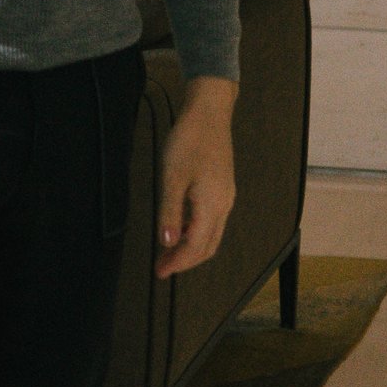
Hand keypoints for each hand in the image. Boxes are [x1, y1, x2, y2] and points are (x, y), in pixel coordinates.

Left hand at [156, 76, 236, 277]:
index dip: (178, 263)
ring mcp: (225, 197)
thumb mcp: (172, 177)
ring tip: (167, 251)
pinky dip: (195, 231)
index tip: (160, 272)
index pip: (196, 246)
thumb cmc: (189, 141)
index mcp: (213, 205)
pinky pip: (211, 220)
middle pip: (208, 246)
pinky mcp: (222, 189)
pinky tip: (178, 227)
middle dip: (185, 260)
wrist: (209, 113)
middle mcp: (224, 205)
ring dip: (190, 247)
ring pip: (211, 234)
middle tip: (162, 267)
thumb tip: (167, 243)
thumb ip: (170, 212)